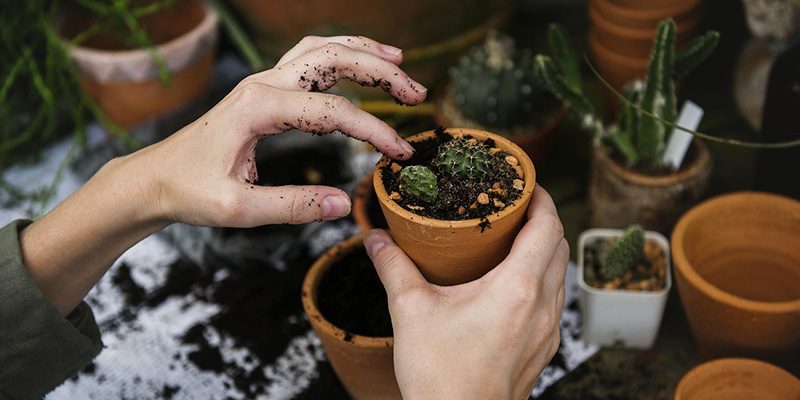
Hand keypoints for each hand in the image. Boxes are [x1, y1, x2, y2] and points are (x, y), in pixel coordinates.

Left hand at [131, 35, 426, 226]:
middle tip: (417, 93)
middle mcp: (262, 84)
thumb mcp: (238, 209)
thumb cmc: (189, 192)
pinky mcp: (264, 90)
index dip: (374, 130)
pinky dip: (340, 55)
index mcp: (258, 108)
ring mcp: (262, 82)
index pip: (333, 112)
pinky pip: (308, 59)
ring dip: (363, 52)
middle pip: (333, 58)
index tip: (400, 154)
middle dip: (381, 71)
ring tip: (400, 61)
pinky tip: (359, 63)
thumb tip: (343, 204)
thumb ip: (293, 206)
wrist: (154, 178)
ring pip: (321, 49)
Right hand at [364, 186, 568, 399]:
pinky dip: (541, 279)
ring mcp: (547, 331)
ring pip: (560, 274)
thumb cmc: (440, 376)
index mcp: (517, 288)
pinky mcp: (543, 349)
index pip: (548, 227)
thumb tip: (376, 238)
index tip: (526, 183)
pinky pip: (553, 300)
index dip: (542, 198)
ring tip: (513, 239)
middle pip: (559, 246)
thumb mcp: (410, 311)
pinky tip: (511, 283)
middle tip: (515, 206)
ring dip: (544, 250)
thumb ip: (393, 267)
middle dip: (543, 219)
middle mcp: (542, 307)